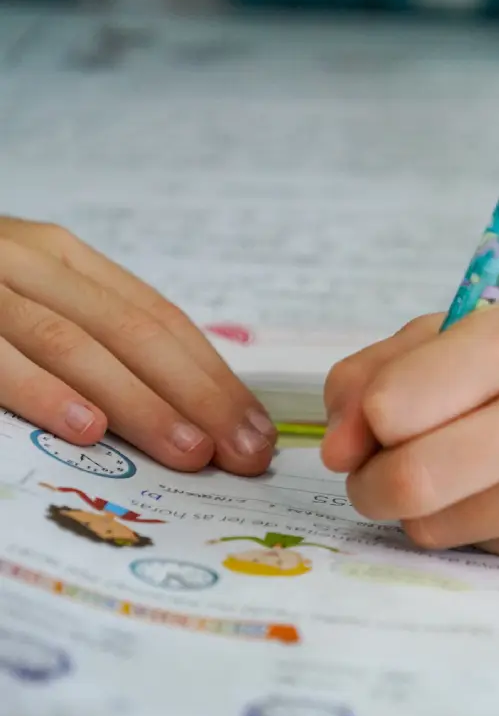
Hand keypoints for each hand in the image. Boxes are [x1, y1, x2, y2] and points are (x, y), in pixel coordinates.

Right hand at [0, 218, 275, 473]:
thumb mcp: (30, 295)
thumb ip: (91, 335)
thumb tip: (179, 411)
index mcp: (68, 261)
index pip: (160, 320)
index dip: (213, 377)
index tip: (257, 429)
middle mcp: (35, 267)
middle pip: (136, 333)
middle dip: (200, 397)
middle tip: (244, 454)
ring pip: (76, 347)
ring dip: (142, 404)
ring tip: (191, 453)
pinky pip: (0, 362)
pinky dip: (46, 394)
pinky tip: (89, 430)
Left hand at [320, 291, 498, 559]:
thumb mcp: (462, 331)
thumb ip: (376, 372)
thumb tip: (337, 450)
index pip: (392, 407)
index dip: (363, 422)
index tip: (375, 421)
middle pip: (407, 480)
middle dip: (369, 481)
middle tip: (380, 467)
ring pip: (428, 525)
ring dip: (413, 506)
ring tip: (450, 470)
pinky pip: (470, 547)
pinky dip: (462, 523)